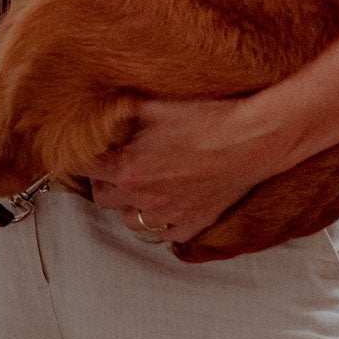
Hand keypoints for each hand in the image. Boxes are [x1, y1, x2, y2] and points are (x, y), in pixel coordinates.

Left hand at [89, 93, 294, 243]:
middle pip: (102, 198)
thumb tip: (102, 107)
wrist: (252, 139)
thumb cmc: (206, 118)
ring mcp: (167, 215)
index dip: (85, 157)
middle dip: (104, 180)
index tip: (92, 150)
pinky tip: (169, 203)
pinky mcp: (192, 223)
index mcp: (126, 169)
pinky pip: (166, 234)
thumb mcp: (155, 104)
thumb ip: (122, 111)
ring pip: (130, 221)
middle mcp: (142, 198)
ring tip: (141, 185)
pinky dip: (163, 221)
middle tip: (117, 163)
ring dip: (129, 204)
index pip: (85, 169)